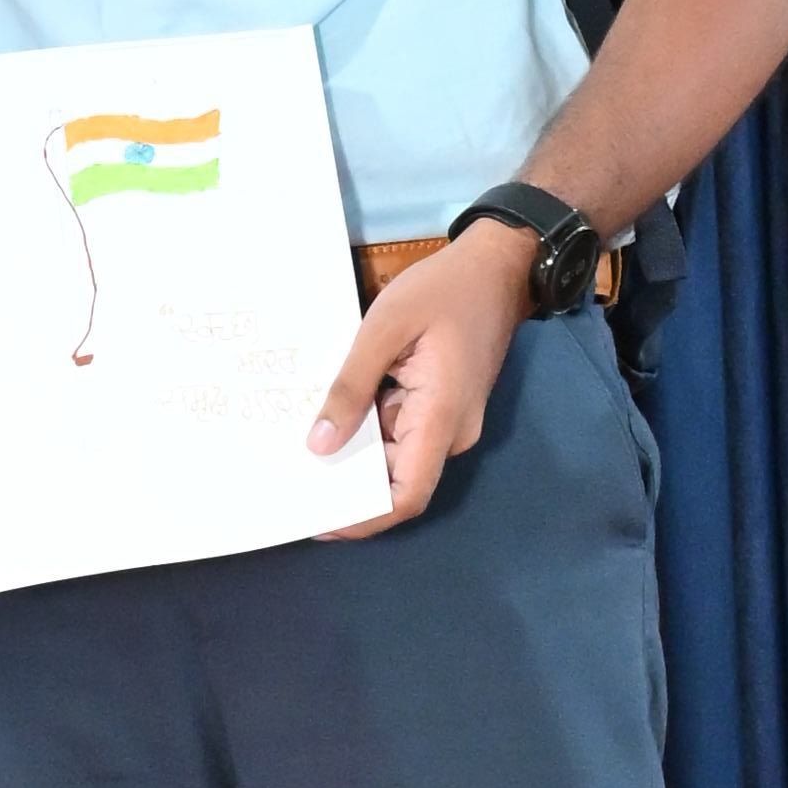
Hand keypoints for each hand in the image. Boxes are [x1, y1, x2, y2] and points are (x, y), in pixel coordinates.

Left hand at [310, 217, 533, 526]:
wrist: (497, 265)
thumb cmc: (444, 290)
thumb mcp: (386, 328)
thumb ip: (351, 387)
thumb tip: (319, 446)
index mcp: (441, 419)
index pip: (406, 496)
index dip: (364, 519)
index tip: (318, 522)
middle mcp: (449, 432)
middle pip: (396, 479)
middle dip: (347, 485)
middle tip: (289, 481)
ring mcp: (447, 420)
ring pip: (395, 454)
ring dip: (353, 453)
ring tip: (296, 446)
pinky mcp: (440, 405)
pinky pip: (400, 429)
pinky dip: (366, 428)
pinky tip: (328, 415)